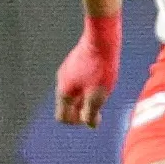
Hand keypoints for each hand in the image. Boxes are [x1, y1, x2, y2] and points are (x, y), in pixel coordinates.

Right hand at [54, 13, 120, 127]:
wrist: (102, 38)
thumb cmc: (100, 67)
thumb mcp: (98, 95)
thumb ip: (91, 113)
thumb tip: (90, 125)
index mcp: (64, 92)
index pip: (62, 117)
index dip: (77, 122)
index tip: (93, 115)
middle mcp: (61, 81)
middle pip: (68, 105)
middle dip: (82, 109)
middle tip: (100, 104)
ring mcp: (67, 70)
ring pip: (73, 91)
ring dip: (86, 97)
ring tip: (102, 90)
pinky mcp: (74, 61)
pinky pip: (77, 80)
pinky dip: (87, 85)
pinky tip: (101, 77)